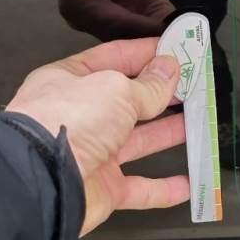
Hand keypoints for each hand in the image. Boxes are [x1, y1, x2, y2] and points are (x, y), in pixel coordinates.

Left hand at [6, 38, 187, 235]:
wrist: (41, 182)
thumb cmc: (70, 120)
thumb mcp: (115, 89)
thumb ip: (147, 85)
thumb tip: (169, 69)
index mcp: (72, 80)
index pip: (115, 58)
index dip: (147, 53)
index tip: (179, 49)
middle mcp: (81, 116)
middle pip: (129, 100)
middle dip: (162, 93)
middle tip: (196, 85)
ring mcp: (92, 153)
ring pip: (138, 141)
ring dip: (168, 132)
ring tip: (199, 122)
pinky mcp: (103, 189)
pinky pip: (140, 188)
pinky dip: (165, 188)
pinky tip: (189, 183)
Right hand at [59, 0, 175, 40]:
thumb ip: (157, 4)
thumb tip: (176, 33)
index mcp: (80, 1)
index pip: (119, 26)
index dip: (149, 33)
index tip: (178, 39)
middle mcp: (76, 17)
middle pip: (117, 36)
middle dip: (147, 40)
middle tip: (179, 42)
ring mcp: (83, 20)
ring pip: (119, 36)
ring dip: (144, 38)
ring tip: (172, 39)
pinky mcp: (94, 19)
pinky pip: (118, 29)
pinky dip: (137, 30)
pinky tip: (158, 32)